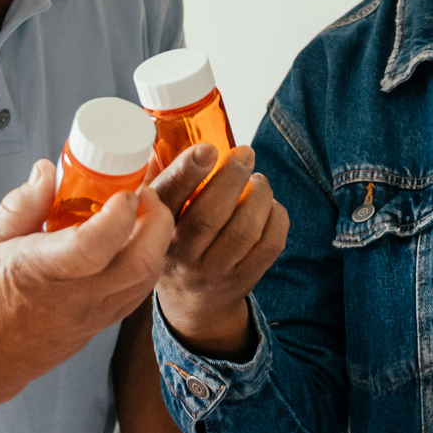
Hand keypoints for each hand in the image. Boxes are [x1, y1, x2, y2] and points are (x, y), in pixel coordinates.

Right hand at [0, 159, 174, 411]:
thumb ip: (21, 207)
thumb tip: (47, 171)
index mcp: (39, 273)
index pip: (94, 246)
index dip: (119, 215)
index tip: (124, 190)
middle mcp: (74, 298)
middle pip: (140, 264)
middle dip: (157, 221)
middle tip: (144, 193)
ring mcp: (91, 316)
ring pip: (146, 279)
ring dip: (156, 242)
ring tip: (140, 214)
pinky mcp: (99, 326)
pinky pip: (137, 293)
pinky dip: (147, 263)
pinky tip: (132, 243)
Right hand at [150, 144, 287, 359]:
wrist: (191, 302)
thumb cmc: (176, 241)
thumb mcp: (156, 215)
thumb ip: (160, 177)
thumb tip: (163, 130)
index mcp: (157, 230)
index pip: (169, 200)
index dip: (188, 172)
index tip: (208, 149)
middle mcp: (183, 255)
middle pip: (210, 216)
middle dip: (232, 178)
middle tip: (245, 153)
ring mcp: (214, 271)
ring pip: (244, 231)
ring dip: (258, 196)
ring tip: (258, 180)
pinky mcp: (244, 279)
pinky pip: (269, 246)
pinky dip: (277, 218)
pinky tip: (269, 205)